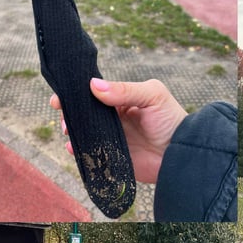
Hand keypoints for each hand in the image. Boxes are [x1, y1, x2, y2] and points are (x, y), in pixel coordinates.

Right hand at [51, 78, 187, 183]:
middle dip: (68, 114)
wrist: (183, 154)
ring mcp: (109, 138)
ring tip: (69, 131)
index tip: (59, 98)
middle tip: (64, 118)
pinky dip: (77, 150)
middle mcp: (111, 118)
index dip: (73, 93)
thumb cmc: (171, 121)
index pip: (90, 93)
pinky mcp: (110, 157)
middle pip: (81, 113)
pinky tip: (74, 147)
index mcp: (119, 100)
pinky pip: (88, 153)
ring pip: (81, 132)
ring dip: (71, 131)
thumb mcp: (152, 95)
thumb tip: (93, 85)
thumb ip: (125, 89)